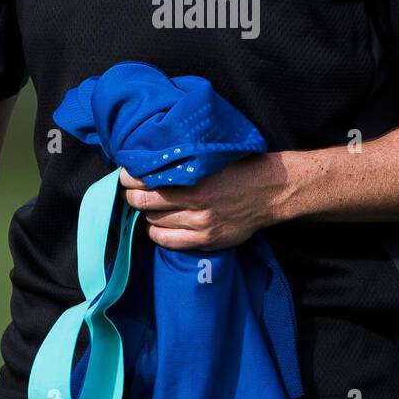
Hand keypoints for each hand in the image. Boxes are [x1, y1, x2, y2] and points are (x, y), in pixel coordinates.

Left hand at [119, 153, 282, 250]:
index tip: (126, 174)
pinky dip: (157, 234)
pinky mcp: (206, 241)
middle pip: (145, 204)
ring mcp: (200, 225)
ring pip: (154, 222)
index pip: (146, 181)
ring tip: (149, 206)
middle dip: (132, 196)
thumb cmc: (241, 167)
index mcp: (195, 179)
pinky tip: (158, 226)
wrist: (272, 191)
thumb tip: (152, 160)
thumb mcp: (212, 157)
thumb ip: (185, 160)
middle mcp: (195, 204)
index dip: (130, 178)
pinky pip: (168, 242)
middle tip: (130, 190)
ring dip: (147, 214)